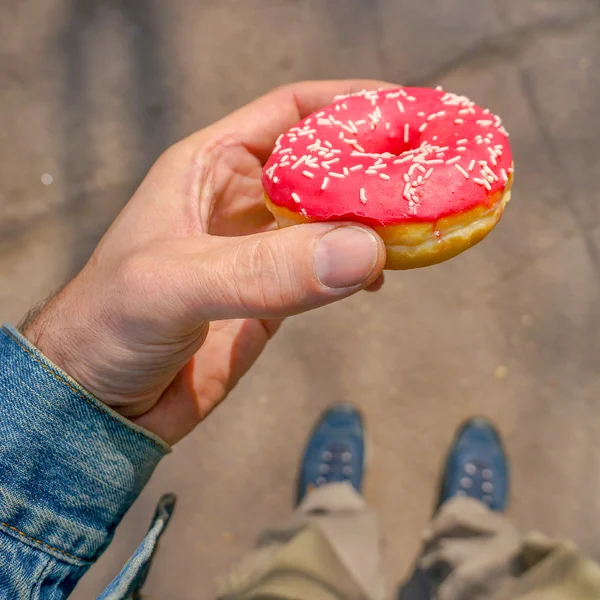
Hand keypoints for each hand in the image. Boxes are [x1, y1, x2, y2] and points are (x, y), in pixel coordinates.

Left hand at [23, 80, 388, 443]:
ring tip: (423, 222)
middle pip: (324, 166)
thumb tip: (365, 252)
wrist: (100, 401)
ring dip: (376, 220)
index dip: (348, 105)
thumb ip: (263, 270)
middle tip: (433, 171)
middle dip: (376, 165)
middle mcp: (241, 201)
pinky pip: (330, 269)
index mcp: (210, 168)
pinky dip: (362, 267)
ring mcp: (262, 251)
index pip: (291, 113)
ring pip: (334, 220)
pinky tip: (383, 273)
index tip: (407, 111)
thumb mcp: (175, 285)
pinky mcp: (275, 296)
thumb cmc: (109, 324)